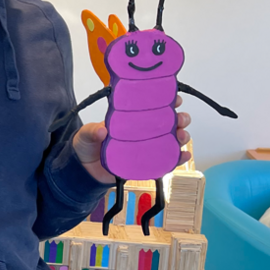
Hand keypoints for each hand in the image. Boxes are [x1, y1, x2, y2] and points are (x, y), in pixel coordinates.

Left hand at [73, 95, 191, 182]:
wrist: (86, 171)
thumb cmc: (88, 147)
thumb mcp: (86, 135)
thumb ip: (92, 132)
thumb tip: (102, 131)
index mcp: (131, 119)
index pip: (152, 106)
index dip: (166, 100)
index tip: (175, 98)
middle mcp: (143, 131)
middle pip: (169, 122)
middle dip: (180, 118)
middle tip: (180, 119)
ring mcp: (147, 147)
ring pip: (172, 139)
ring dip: (182, 136)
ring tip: (182, 136)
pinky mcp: (148, 164)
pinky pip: (167, 160)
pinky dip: (178, 158)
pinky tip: (183, 155)